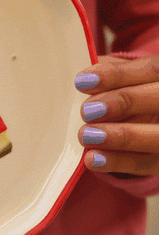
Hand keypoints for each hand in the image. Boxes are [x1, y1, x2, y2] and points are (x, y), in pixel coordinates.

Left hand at [75, 55, 158, 175]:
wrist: (141, 124)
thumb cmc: (123, 91)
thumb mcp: (119, 77)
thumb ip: (106, 73)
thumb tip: (84, 78)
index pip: (150, 70)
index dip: (117, 75)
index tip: (82, 81)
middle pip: (158, 99)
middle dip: (123, 102)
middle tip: (87, 110)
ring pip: (156, 136)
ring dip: (120, 136)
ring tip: (86, 136)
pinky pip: (146, 164)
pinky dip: (118, 162)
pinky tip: (92, 159)